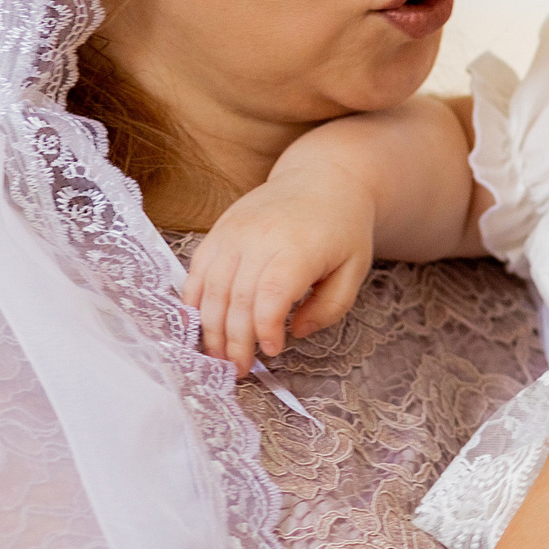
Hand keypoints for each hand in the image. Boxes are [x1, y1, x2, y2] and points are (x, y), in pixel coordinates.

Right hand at [186, 168, 375, 376]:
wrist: (323, 178)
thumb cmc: (342, 228)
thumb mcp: (355, 268)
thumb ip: (330, 307)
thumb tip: (294, 332)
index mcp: (297, 248)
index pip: (269, 295)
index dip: (264, 329)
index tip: (272, 350)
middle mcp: (258, 238)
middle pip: (236, 299)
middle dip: (234, 341)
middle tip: (240, 370)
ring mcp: (233, 233)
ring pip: (210, 289)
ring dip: (211, 329)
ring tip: (219, 358)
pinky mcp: (218, 232)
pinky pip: (196, 272)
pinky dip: (194, 302)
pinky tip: (202, 327)